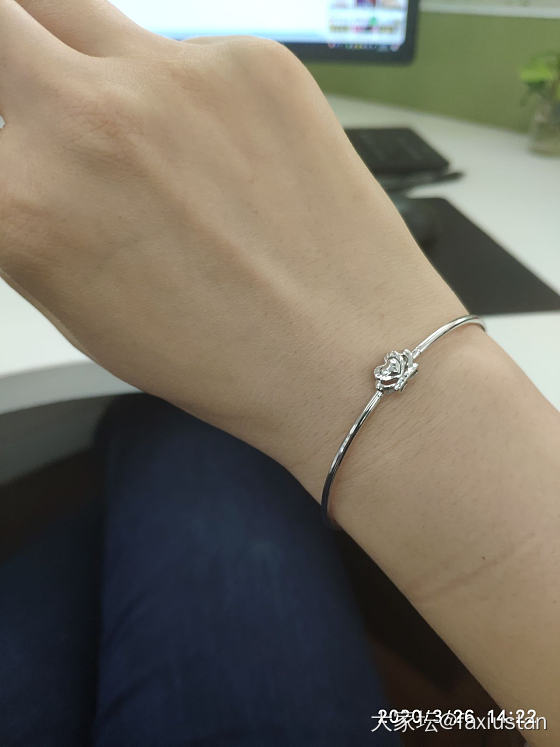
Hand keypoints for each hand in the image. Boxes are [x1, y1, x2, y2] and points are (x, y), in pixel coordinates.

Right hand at [0, 0, 463, 487]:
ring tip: (135, 135)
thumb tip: (20, 154)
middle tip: (34, 88)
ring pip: (81, 15)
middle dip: (11, 54)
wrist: (349, 355)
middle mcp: (88, 120)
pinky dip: (187, 94)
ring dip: (88, 64)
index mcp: (22, 203)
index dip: (5, 138)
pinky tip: (224, 156)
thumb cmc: (221, 356)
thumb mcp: (77, 302)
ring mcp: (175, 77)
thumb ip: (25, 210)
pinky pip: (187, 54)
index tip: (20, 143)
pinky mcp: (253, 61)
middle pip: (1, 19)